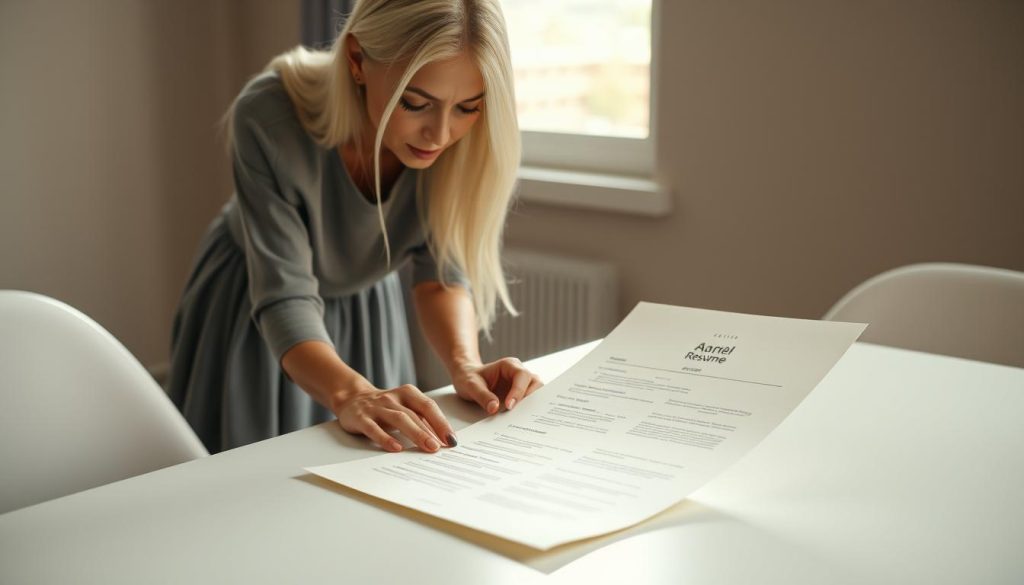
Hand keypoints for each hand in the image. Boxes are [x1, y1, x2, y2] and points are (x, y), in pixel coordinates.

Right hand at [332, 384, 455, 452]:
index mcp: (407, 393)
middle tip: (441, 447)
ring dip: (415, 433)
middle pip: (415, 414)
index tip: (452, 439)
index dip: (441, 422)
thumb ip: (420, 420)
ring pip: (398, 419)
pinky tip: (396, 448)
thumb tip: (442, 440)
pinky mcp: (361, 418)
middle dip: (430, 431)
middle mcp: (393, 398)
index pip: (428, 406)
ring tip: (428, 447)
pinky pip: (374, 428)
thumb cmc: (385, 407)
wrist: (351, 398)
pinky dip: (385, 438)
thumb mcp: (404, 408)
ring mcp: (376, 407)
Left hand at [451, 357, 543, 413]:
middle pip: (536, 383)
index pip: (522, 376)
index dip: (518, 391)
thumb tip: (494, 409)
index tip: (509, 406)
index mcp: (509, 365)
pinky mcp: (521, 395)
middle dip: (531, 399)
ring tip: (523, 419)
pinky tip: (521, 421)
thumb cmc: (469, 377)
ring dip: (532, 406)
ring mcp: (522, 384)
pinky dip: (528, 411)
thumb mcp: (471, 385)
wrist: (466, 379)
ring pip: (537, 393)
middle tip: (521, 415)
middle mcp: (519, 373)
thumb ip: (482, 396)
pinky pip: (530, 403)